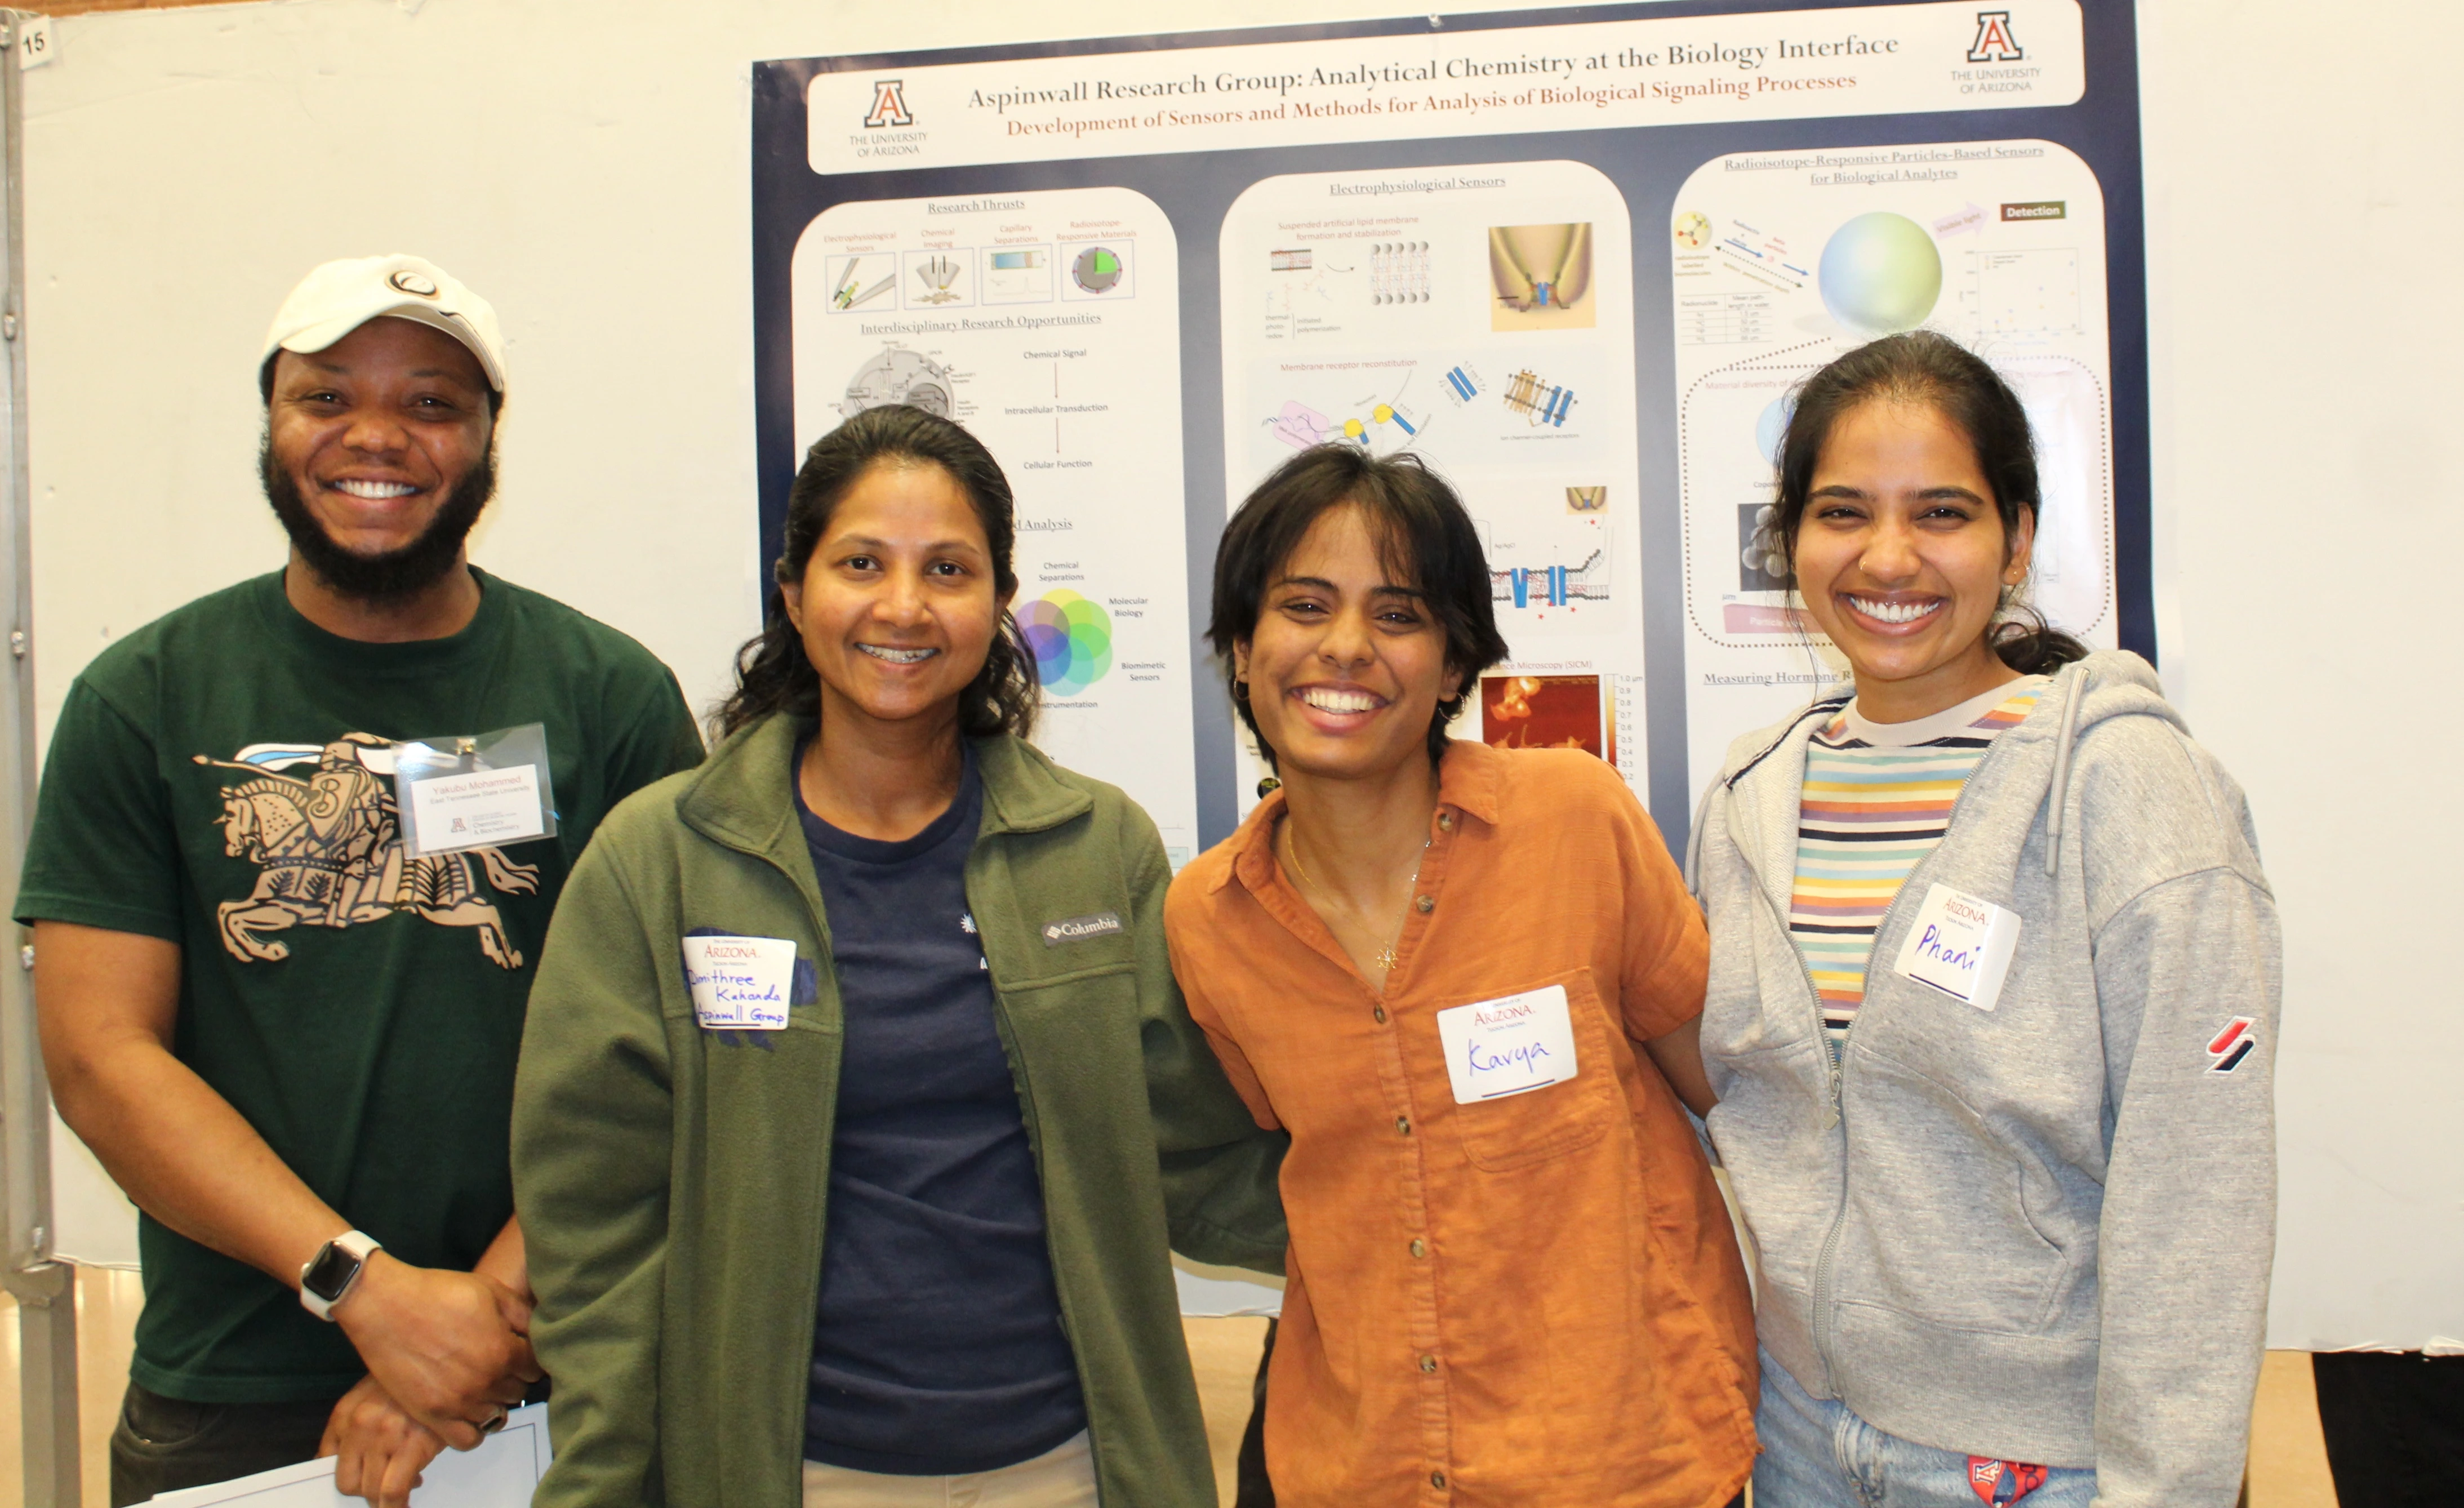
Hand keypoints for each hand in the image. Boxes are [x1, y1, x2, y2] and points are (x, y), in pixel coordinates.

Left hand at [321, 1376, 446, 1507]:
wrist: (448, 1363)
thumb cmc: (410, 1384)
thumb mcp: (371, 1397)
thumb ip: (351, 1428)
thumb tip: (336, 1462)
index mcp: (345, 1413)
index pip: (324, 1462)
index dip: (343, 1478)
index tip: (354, 1486)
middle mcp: (360, 1425)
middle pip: (348, 1483)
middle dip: (364, 1493)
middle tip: (379, 1489)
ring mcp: (385, 1436)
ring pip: (371, 1491)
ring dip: (383, 1500)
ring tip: (395, 1496)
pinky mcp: (412, 1445)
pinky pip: (393, 1491)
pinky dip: (396, 1506)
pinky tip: (403, 1504)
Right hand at [333, 1254, 540, 1448]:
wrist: (385, 1306)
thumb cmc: (438, 1293)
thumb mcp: (491, 1291)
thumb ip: (523, 1316)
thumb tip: (541, 1334)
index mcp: (504, 1351)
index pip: (536, 1368)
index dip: (530, 1358)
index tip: (520, 1353)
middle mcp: (485, 1382)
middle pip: (517, 1392)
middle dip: (513, 1378)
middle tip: (499, 1366)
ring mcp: (458, 1402)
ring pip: (496, 1416)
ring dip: (495, 1402)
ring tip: (483, 1386)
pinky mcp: (432, 1415)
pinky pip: (466, 1440)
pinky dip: (474, 1431)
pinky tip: (470, 1412)